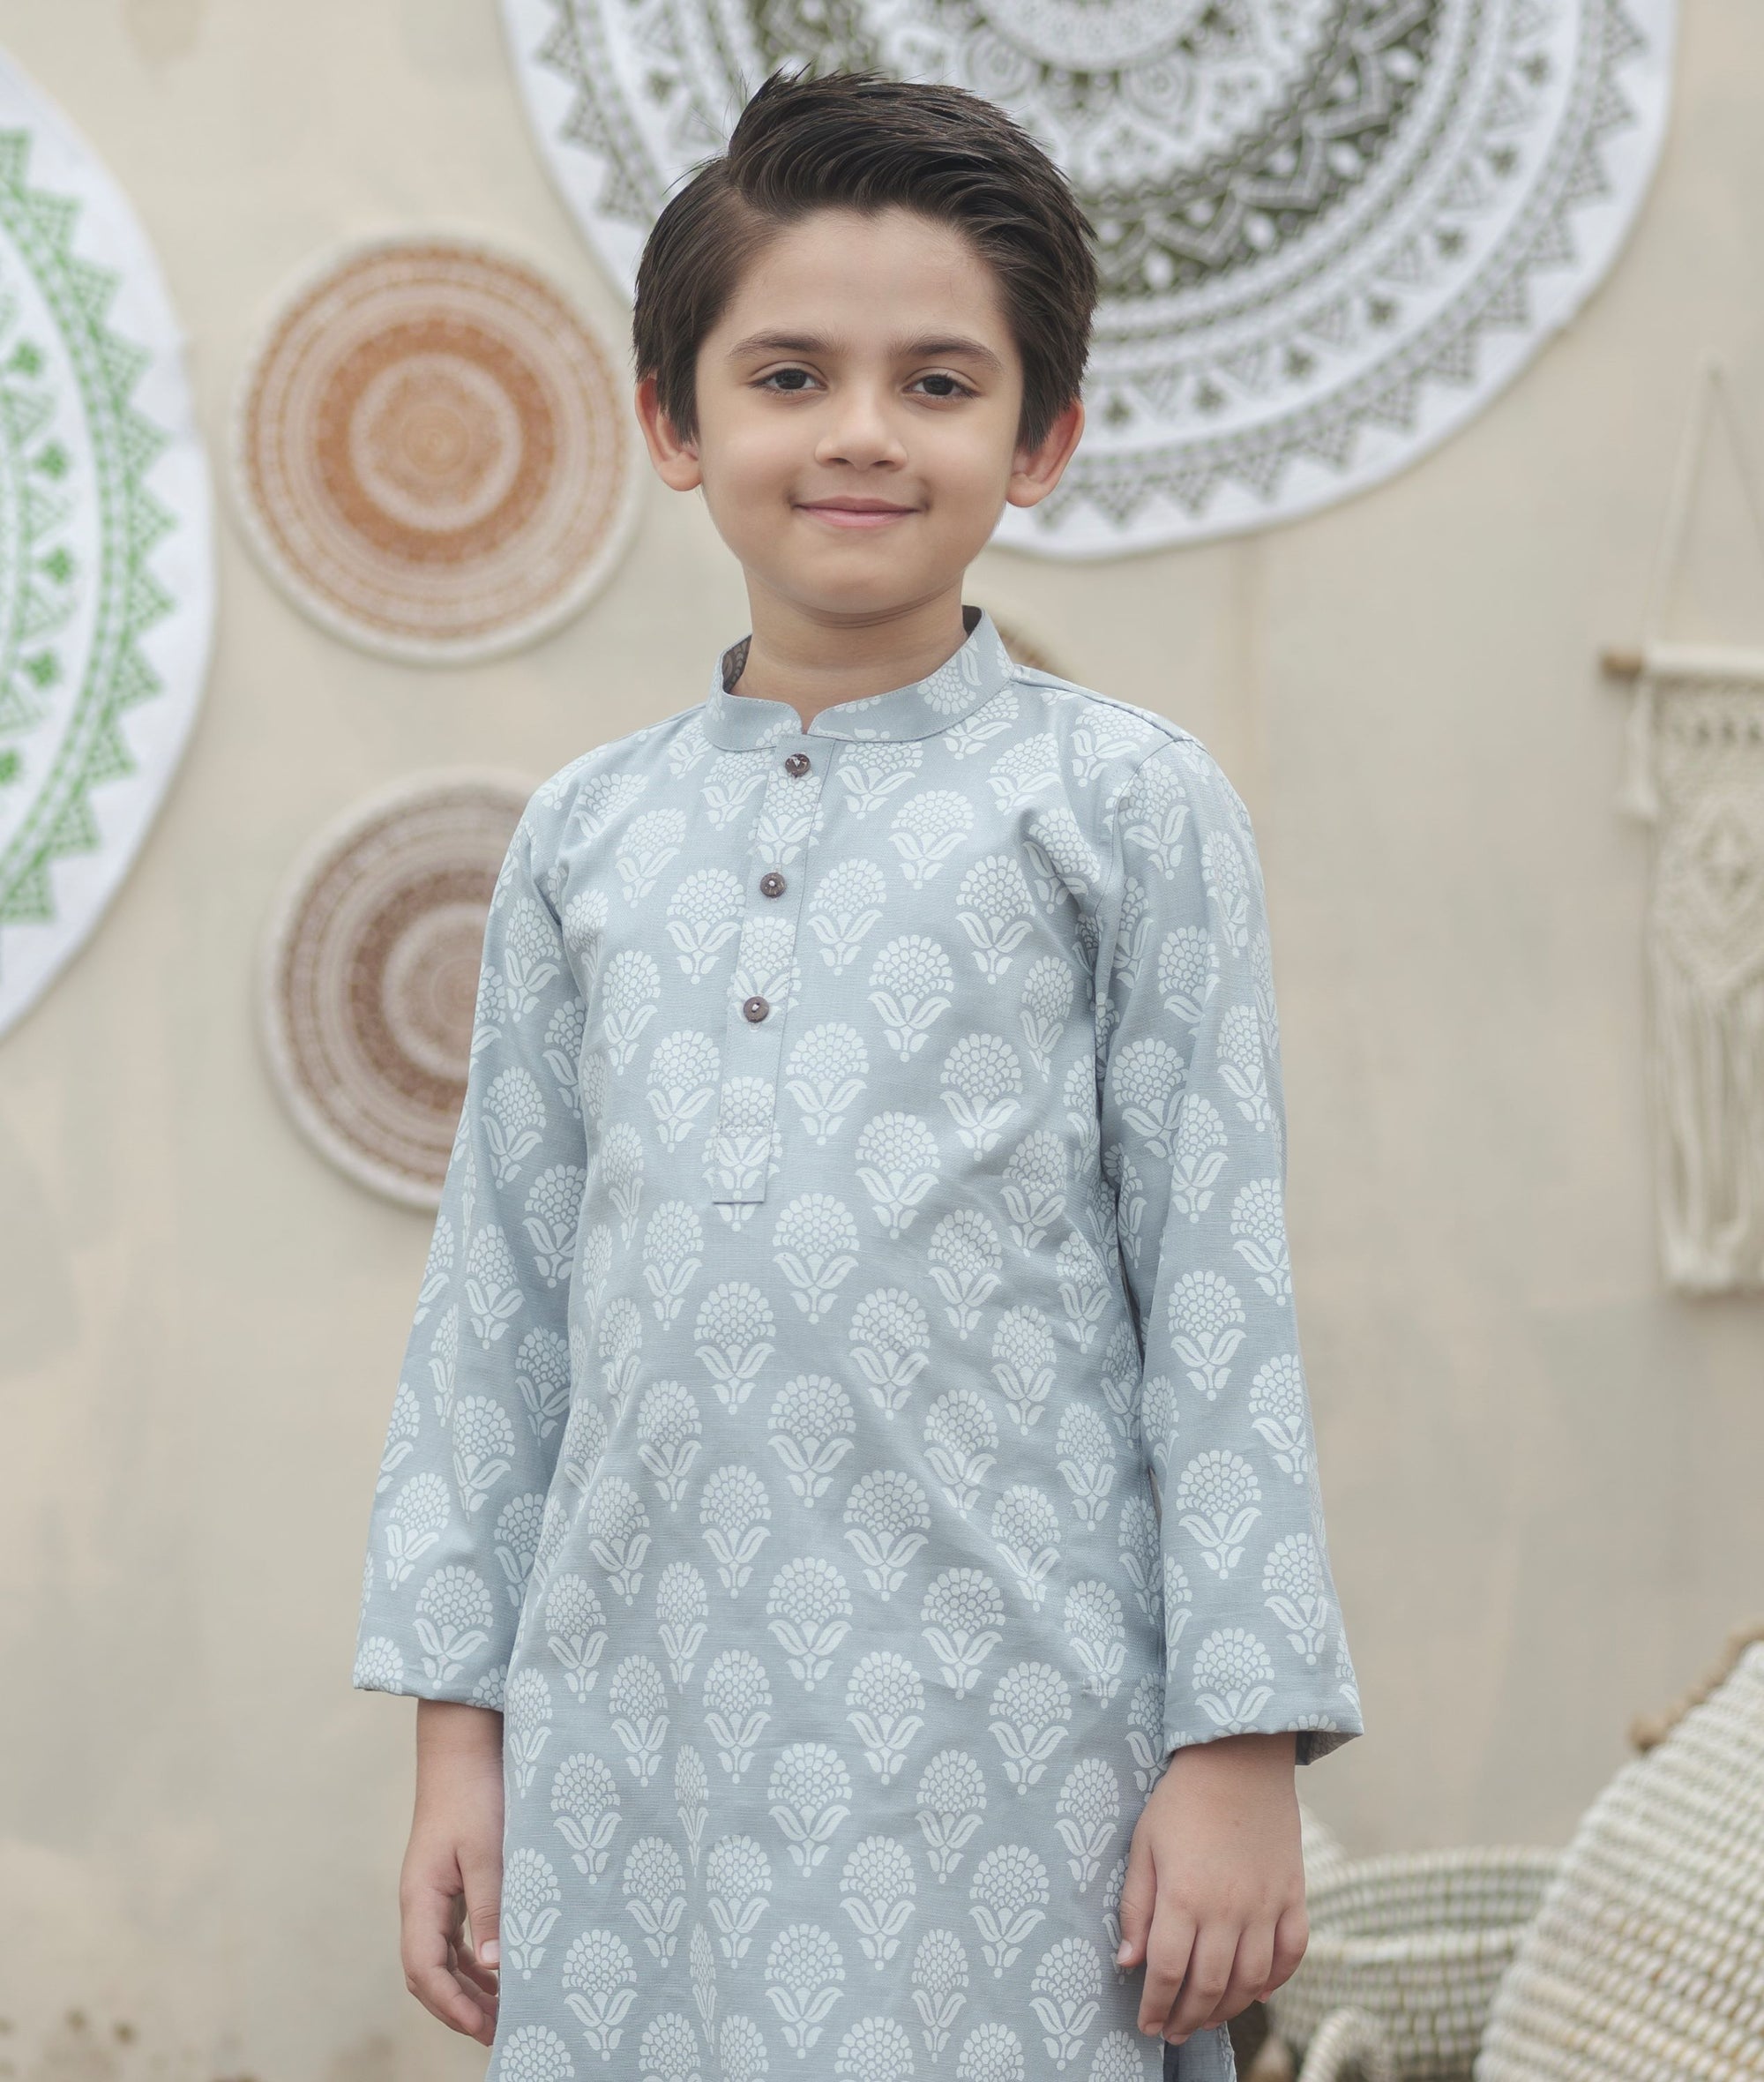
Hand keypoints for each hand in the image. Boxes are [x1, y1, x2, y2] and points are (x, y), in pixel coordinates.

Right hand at [400, 1699, 505, 2045]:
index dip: (452, 2006)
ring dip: (468, 1988)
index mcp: (421, 1897)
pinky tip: (501, 1971)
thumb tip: (493, 1969)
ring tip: (504, 2012)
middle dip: (459, 2007)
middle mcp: (420, 1901)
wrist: (463, 1745)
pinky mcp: (449, 1882)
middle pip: (429, 1973)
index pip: (425, 1970)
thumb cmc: (475, 1792)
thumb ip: (491, 1908)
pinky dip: (474, 1961)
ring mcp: (432, 1893)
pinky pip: (455, 1936)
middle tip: (500, 2032)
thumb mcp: (487, 1851)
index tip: (485, 2029)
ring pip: (442, 1958)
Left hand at [1115, 1730, 1306, 2045]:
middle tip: (1173, 2031)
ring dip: (1229, 2009)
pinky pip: (1292, 1953)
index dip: (1155, 2006)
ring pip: (1252, 1981)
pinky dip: (1278, 1980)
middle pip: (1210, 1986)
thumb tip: (1129, 1964)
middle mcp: (1229, 1910)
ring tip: (1207, 2017)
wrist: (1238, 1757)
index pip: (1168, 1973)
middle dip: (1187, 2018)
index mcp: (1185, 1897)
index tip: (1146, 2025)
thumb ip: (1136, 1907)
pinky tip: (1259, 1992)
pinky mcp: (1294, 1895)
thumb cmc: (1180, 1800)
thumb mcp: (1144, 1846)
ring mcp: (1267, 1905)